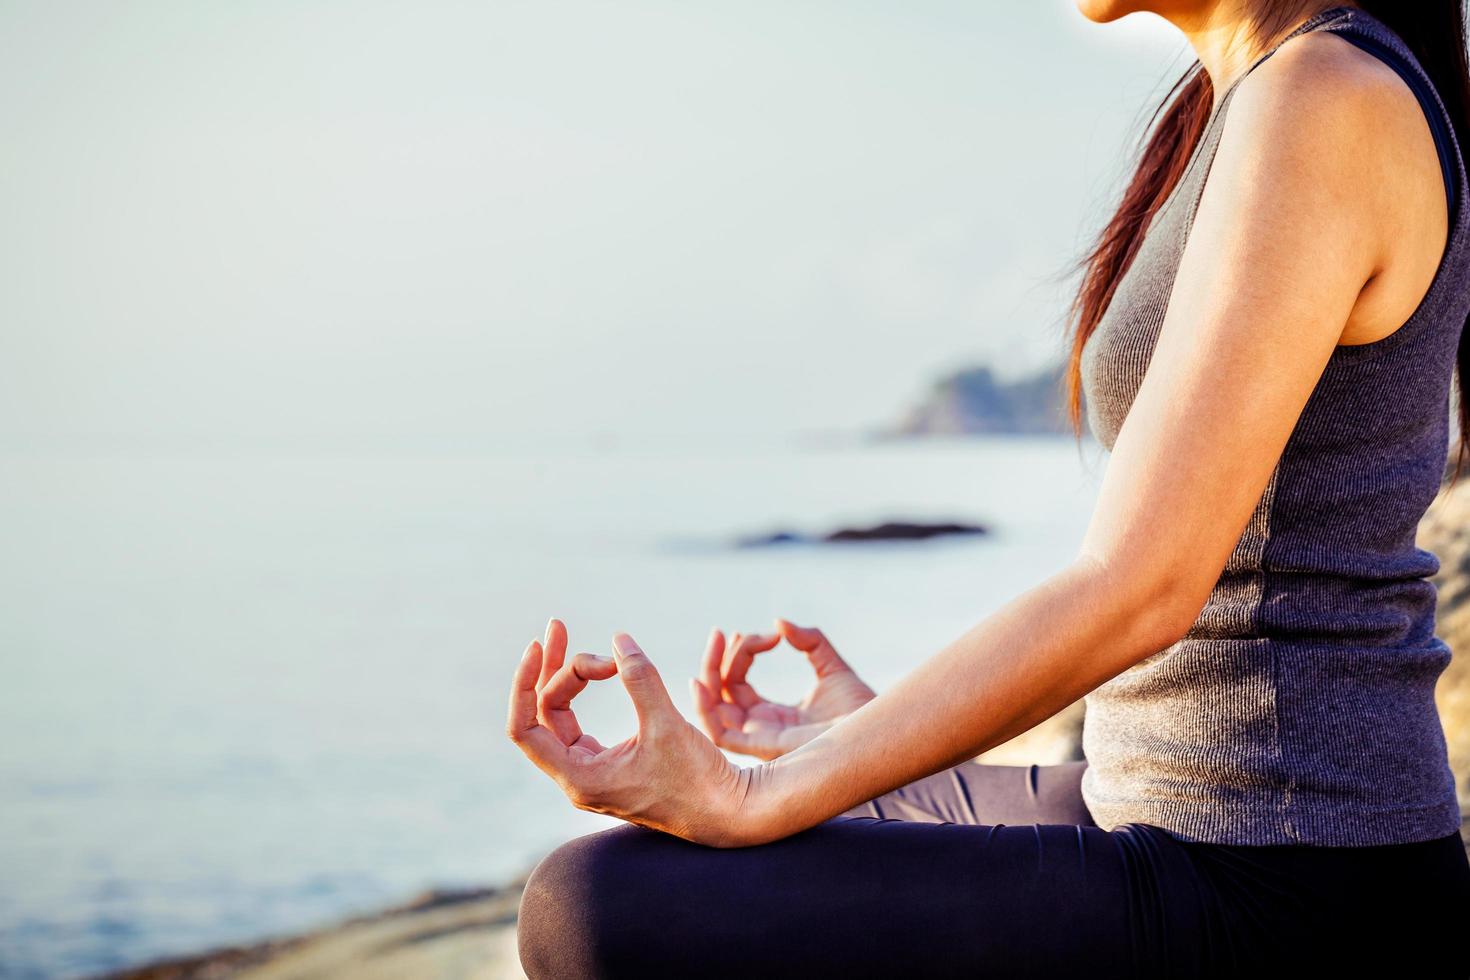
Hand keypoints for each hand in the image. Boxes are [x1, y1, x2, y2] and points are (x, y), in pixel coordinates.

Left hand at [506, 618, 755, 846]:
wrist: (728, 812)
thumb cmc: (698, 780)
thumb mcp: (666, 724)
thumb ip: (641, 680)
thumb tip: (619, 640)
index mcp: (580, 777)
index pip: (524, 729)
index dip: (524, 684)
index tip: (539, 646)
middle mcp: (579, 777)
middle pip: (544, 713)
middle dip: (555, 668)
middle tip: (560, 626)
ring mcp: (594, 771)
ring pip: (562, 716)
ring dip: (571, 677)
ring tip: (594, 646)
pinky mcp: (612, 765)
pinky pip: (583, 723)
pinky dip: (587, 693)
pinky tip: (606, 670)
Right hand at [690, 618, 876, 760]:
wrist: (880, 729)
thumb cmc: (861, 708)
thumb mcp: (832, 666)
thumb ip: (810, 641)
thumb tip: (779, 623)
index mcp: (775, 715)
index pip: (739, 684)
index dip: (743, 654)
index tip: (770, 636)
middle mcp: (762, 729)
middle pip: (721, 696)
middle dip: (715, 661)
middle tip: (721, 632)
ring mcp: (760, 740)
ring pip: (713, 712)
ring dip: (707, 676)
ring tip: (715, 642)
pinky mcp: (764, 747)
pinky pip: (719, 734)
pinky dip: (703, 709)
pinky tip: (701, 681)